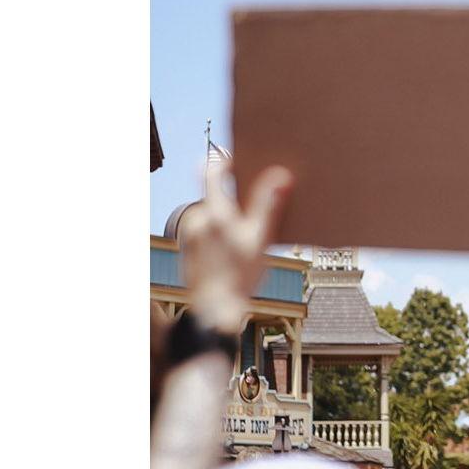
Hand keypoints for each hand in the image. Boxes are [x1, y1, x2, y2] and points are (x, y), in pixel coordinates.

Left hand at [181, 161, 293, 333]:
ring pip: (211, 214)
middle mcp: (197, 219)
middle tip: (254, 204)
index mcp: (215, 211)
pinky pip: (205, 230)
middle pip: (215, 195)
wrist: (215, 309)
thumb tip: (280, 176)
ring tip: (248, 233)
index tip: (236, 159)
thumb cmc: (240, 275)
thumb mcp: (260, 238)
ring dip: (228, 217)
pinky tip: (235, 250)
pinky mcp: (188, 249)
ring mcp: (190, 234)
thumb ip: (269, 205)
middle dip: (234, 196)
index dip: (223, 160)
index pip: (211, 171)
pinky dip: (220, 232)